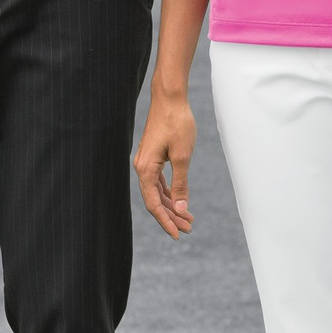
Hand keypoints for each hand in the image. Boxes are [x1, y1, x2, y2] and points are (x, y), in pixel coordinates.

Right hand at [134, 92, 196, 239]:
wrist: (170, 98)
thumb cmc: (177, 124)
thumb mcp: (183, 156)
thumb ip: (181, 184)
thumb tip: (181, 208)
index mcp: (146, 169)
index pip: (153, 204)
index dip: (166, 221)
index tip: (178, 234)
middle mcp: (142, 167)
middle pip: (155, 200)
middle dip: (172, 216)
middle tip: (189, 228)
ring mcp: (146, 162)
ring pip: (157, 191)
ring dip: (172, 205)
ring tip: (188, 218)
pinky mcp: (152, 156)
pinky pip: (158, 181)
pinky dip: (169, 192)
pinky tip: (179, 199)